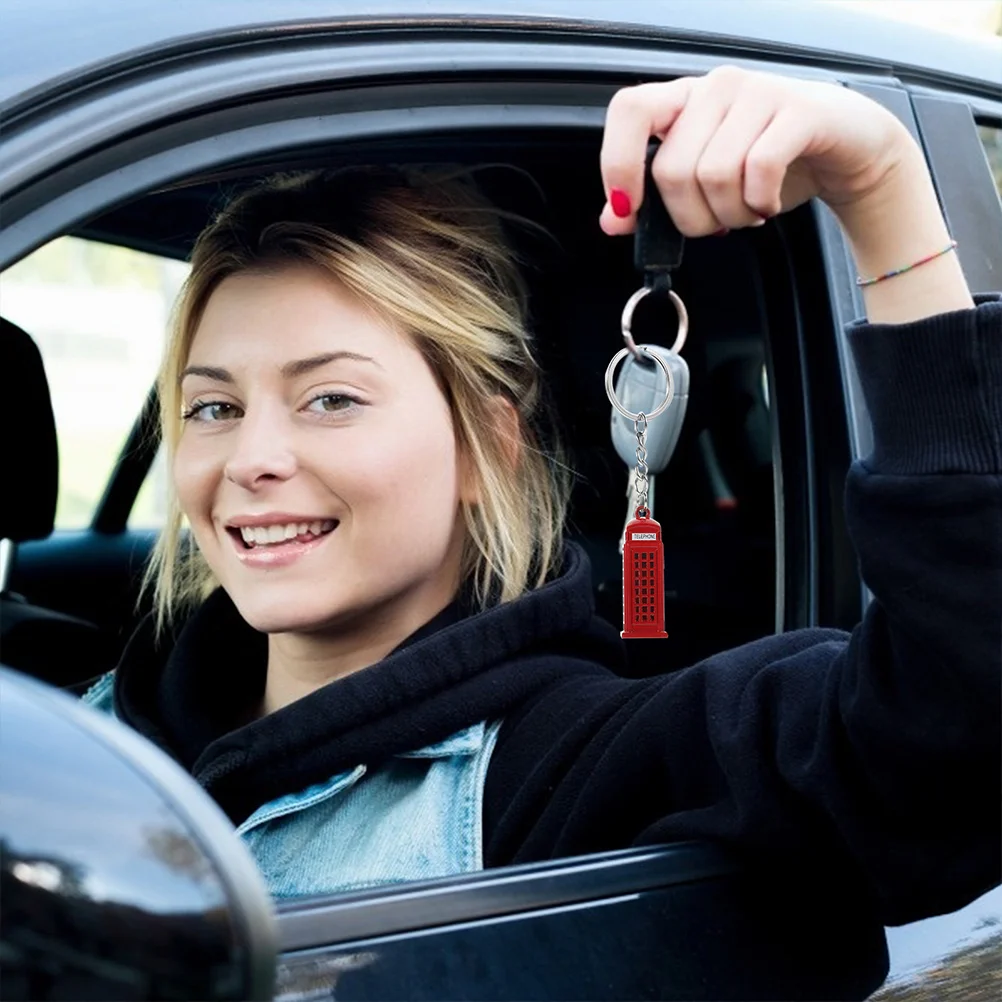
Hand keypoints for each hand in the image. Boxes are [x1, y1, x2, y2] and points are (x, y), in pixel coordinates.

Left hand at [599, 65, 918, 236]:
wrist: (847, 148)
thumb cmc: (773, 160)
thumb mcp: (706, 183)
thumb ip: (656, 199)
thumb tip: (612, 220)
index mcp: (685, 100)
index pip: (630, 111)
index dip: (619, 164)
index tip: (629, 208)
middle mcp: (716, 88)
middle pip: (672, 169)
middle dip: (691, 217)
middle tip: (716, 222)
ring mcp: (758, 93)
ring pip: (713, 175)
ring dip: (730, 215)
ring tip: (748, 211)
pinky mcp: (799, 111)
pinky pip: (759, 170)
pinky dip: (760, 203)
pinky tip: (768, 204)